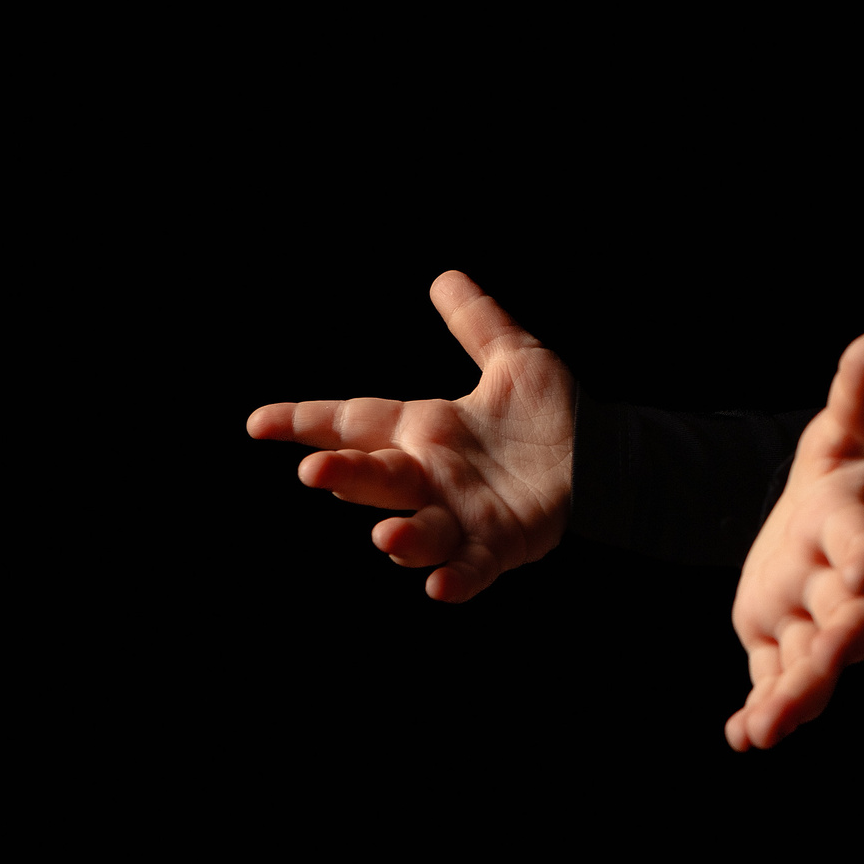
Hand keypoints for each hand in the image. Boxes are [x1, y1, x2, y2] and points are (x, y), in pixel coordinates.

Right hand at [246, 271, 576, 601]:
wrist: (605, 456)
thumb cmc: (555, 414)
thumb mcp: (516, 359)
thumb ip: (478, 323)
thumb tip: (445, 277)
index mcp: (426, 430)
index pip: (355, 421)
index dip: (307, 421)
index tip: (258, 424)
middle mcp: (433, 476)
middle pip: (377, 477)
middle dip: (345, 476)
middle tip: (314, 474)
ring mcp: (464, 516)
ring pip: (418, 529)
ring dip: (400, 537)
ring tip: (386, 536)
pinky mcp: (500, 545)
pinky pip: (470, 568)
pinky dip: (454, 579)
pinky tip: (438, 586)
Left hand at [728, 331, 863, 749]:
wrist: (839, 510)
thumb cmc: (853, 461)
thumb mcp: (854, 422)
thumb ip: (859, 389)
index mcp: (854, 525)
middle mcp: (838, 580)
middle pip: (847, 620)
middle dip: (839, 646)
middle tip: (834, 665)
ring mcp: (811, 614)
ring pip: (809, 662)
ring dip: (794, 696)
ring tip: (767, 729)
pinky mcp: (779, 634)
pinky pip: (773, 676)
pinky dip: (761, 708)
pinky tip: (742, 737)